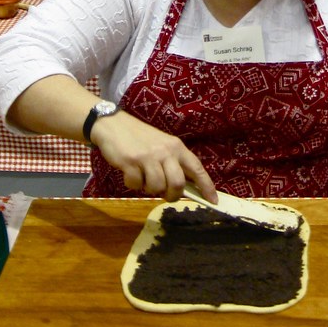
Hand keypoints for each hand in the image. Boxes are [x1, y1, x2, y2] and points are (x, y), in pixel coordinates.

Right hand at [92, 109, 217, 203]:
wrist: (113, 125)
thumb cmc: (139, 138)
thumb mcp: (161, 146)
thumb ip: (172, 163)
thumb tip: (182, 188)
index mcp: (176, 147)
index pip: (197, 168)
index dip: (206, 186)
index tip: (213, 201)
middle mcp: (166, 151)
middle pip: (178, 184)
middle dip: (172, 195)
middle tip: (164, 193)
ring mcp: (148, 156)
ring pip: (157, 187)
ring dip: (149, 189)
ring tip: (143, 178)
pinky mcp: (131, 162)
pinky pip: (136, 185)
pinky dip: (133, 184)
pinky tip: (130, 172)